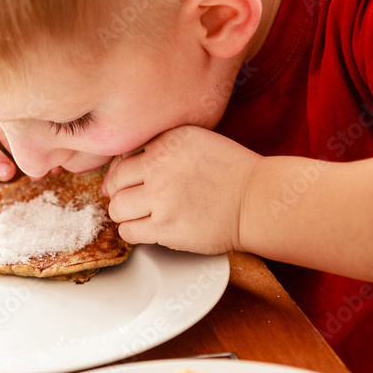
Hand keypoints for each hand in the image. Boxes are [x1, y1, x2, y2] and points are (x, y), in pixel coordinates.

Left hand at [103, 126, 260, 254]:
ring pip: (117, 209)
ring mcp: (162, 198)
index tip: (126, 182)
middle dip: (118, 193)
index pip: (122, 156)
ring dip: (124, 214)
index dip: (121, 173)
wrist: (258, 201)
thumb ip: (163, 146)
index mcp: (167, 141)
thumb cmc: (232, 173)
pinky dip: (133, 232)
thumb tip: (125, 165)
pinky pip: (129, 232)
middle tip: (129, 200)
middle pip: (114, 182)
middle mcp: (160, 166)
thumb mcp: (196, 140)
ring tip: (139, 215)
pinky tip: (147, 229)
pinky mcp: (166, 228)